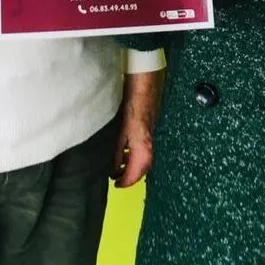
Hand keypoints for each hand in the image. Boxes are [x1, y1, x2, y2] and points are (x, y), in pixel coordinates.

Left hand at [110, 72, 160, 186]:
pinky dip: (135, 152)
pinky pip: (144, 146)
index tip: (116, 184)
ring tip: (117, 165)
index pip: (137, 172)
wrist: (144, 79)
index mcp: (142, 144)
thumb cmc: (130, 100)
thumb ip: (116, 150)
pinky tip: (124, 148)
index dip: (126, 181)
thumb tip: (113, 168)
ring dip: (132, 163)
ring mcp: (151, 133)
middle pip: (144, 166)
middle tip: (116, 178)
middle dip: (131, 175)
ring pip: (144, 156)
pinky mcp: (149, 126)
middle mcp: (150, 141)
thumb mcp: (118, 129)